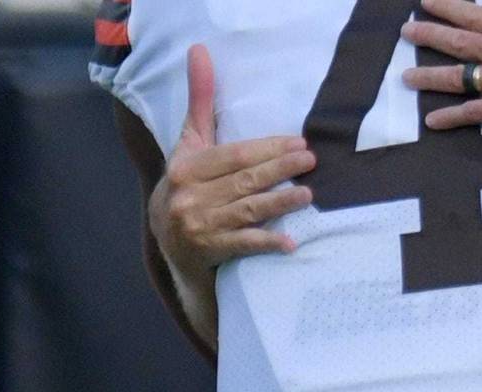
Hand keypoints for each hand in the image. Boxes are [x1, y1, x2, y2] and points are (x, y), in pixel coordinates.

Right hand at [150, 45, 315, 281]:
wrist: (171, 244)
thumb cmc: (188, 186)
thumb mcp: (190, 145)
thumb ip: (201, 102)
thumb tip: (200, 51)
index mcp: (187, 167)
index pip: (234, 155)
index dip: (267, 149)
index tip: (298, 144)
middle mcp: (189, 195)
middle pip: (243, 180)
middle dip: (279, 170)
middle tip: (310, 161)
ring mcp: (200, 225)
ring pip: (247, 210)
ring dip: (279, 203)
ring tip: (307, 195)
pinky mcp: (211, 250)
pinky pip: (243, 244)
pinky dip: (266, 243)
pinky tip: (290, 243)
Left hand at [401, 0, 481, 144]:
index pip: (477, 14)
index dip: (449, 7)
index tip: (427, 2)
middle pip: (459, 42)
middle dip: (429, 35)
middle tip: (406, 32)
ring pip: (458, 77)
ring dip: (429, 76)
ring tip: (406, 78)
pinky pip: (474, 113)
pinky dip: (451, 117)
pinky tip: (431, 121)